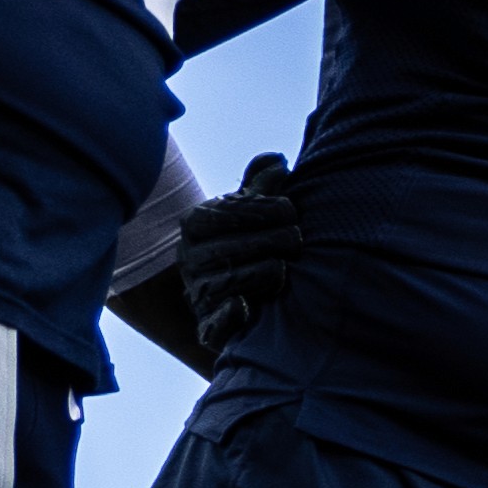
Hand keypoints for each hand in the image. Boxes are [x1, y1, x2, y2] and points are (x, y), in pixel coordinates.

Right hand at [173, 153, 305, 358]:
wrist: (251, 299)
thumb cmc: (253, 243)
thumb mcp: (255, 212)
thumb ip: (261, 187)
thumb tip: (276, 160)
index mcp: (195, 225)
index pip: (221, 212)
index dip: (261, 209)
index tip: (290, 210)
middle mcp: (190, 259)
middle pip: (231, 246)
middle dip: (272, 241)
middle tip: (296, 240)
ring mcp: (198, 293)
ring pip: (232, 280)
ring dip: (266, 272)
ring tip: (284, 268)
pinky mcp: (210, 328)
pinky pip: (214, 324)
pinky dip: (229, 315)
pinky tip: (244, 306)